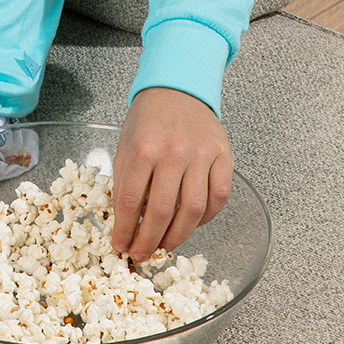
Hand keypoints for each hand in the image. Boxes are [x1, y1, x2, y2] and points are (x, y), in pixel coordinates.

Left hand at [110, 86, 232, 261]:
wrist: (177, 88)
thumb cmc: (148, 118)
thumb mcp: (126, 143)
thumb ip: (124, 181)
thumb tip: (124, 222)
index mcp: (143, 147)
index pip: (132, 200)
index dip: (125, 229)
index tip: (120, 245)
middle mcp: (173, 152)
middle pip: (163, 211)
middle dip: (149, 241)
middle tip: (142, 255)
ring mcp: (201, 154)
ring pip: (193, 211)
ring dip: (178, 236)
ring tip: (165, 245)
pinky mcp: (223, 156)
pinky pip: (218, 198)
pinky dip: (206, 218)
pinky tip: (192, 224)